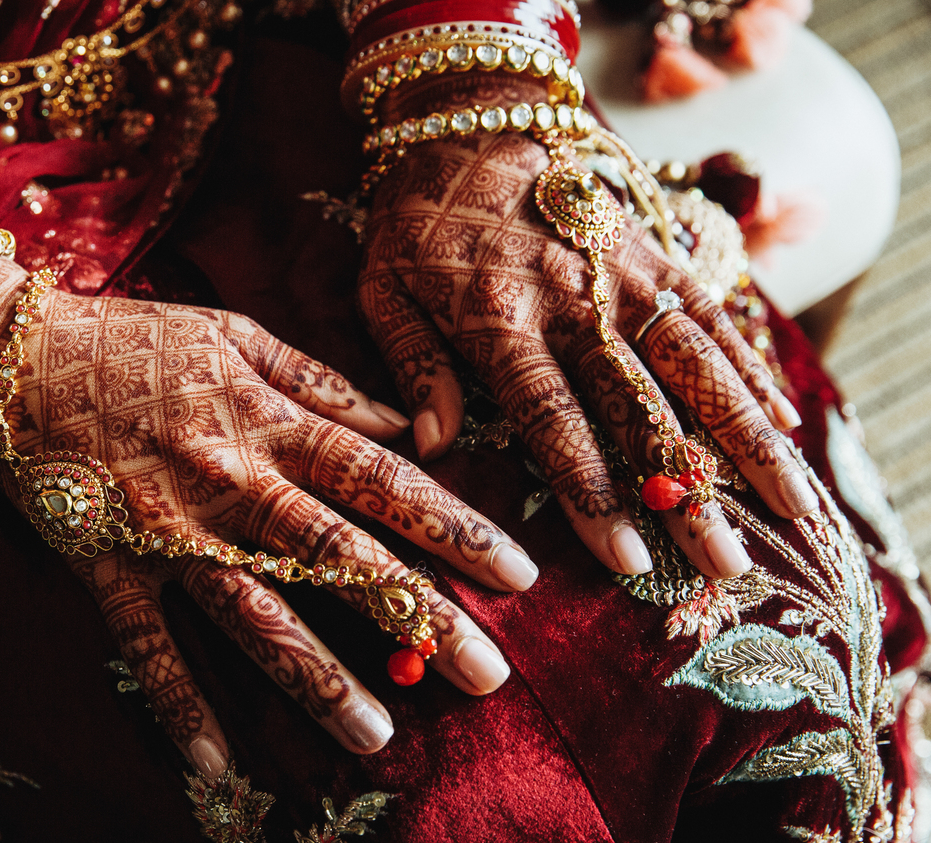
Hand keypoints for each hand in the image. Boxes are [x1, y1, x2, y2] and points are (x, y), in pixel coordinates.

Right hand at [0, 261, 536, 777]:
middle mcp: (231, 483)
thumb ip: (322, 383)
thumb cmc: (137, 340)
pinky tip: (216, 764)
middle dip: (416, 616)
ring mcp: (169, 531)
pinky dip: (177, 702)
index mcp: (271, 421)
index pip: (383, 479)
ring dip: (316, 676)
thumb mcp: (237, 334)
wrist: (15, 356)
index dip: (455, 526)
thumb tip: (402, 423)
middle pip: (338, 556)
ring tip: (376, 734)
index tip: (518, 576)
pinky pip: (146, 644)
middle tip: (485, 675)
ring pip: (253, 613)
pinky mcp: (107, 565)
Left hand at [357, 77, 814, 581]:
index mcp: (499, 321)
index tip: (628, 555)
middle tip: (725, 560)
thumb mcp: (382, 288)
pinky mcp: (651, 250)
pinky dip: (748, 366)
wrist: (467, 120)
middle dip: (684, 488)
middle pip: (639, 407)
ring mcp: (621, 274)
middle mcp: (571, 302)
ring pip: (695, 363)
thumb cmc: (416, 219)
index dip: (591, 490)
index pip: (552, 420)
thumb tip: (432, 446)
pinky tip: (784, 418)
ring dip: (745, 438)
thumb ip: (411, 365)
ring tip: (790, 504)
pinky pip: (708, 312)